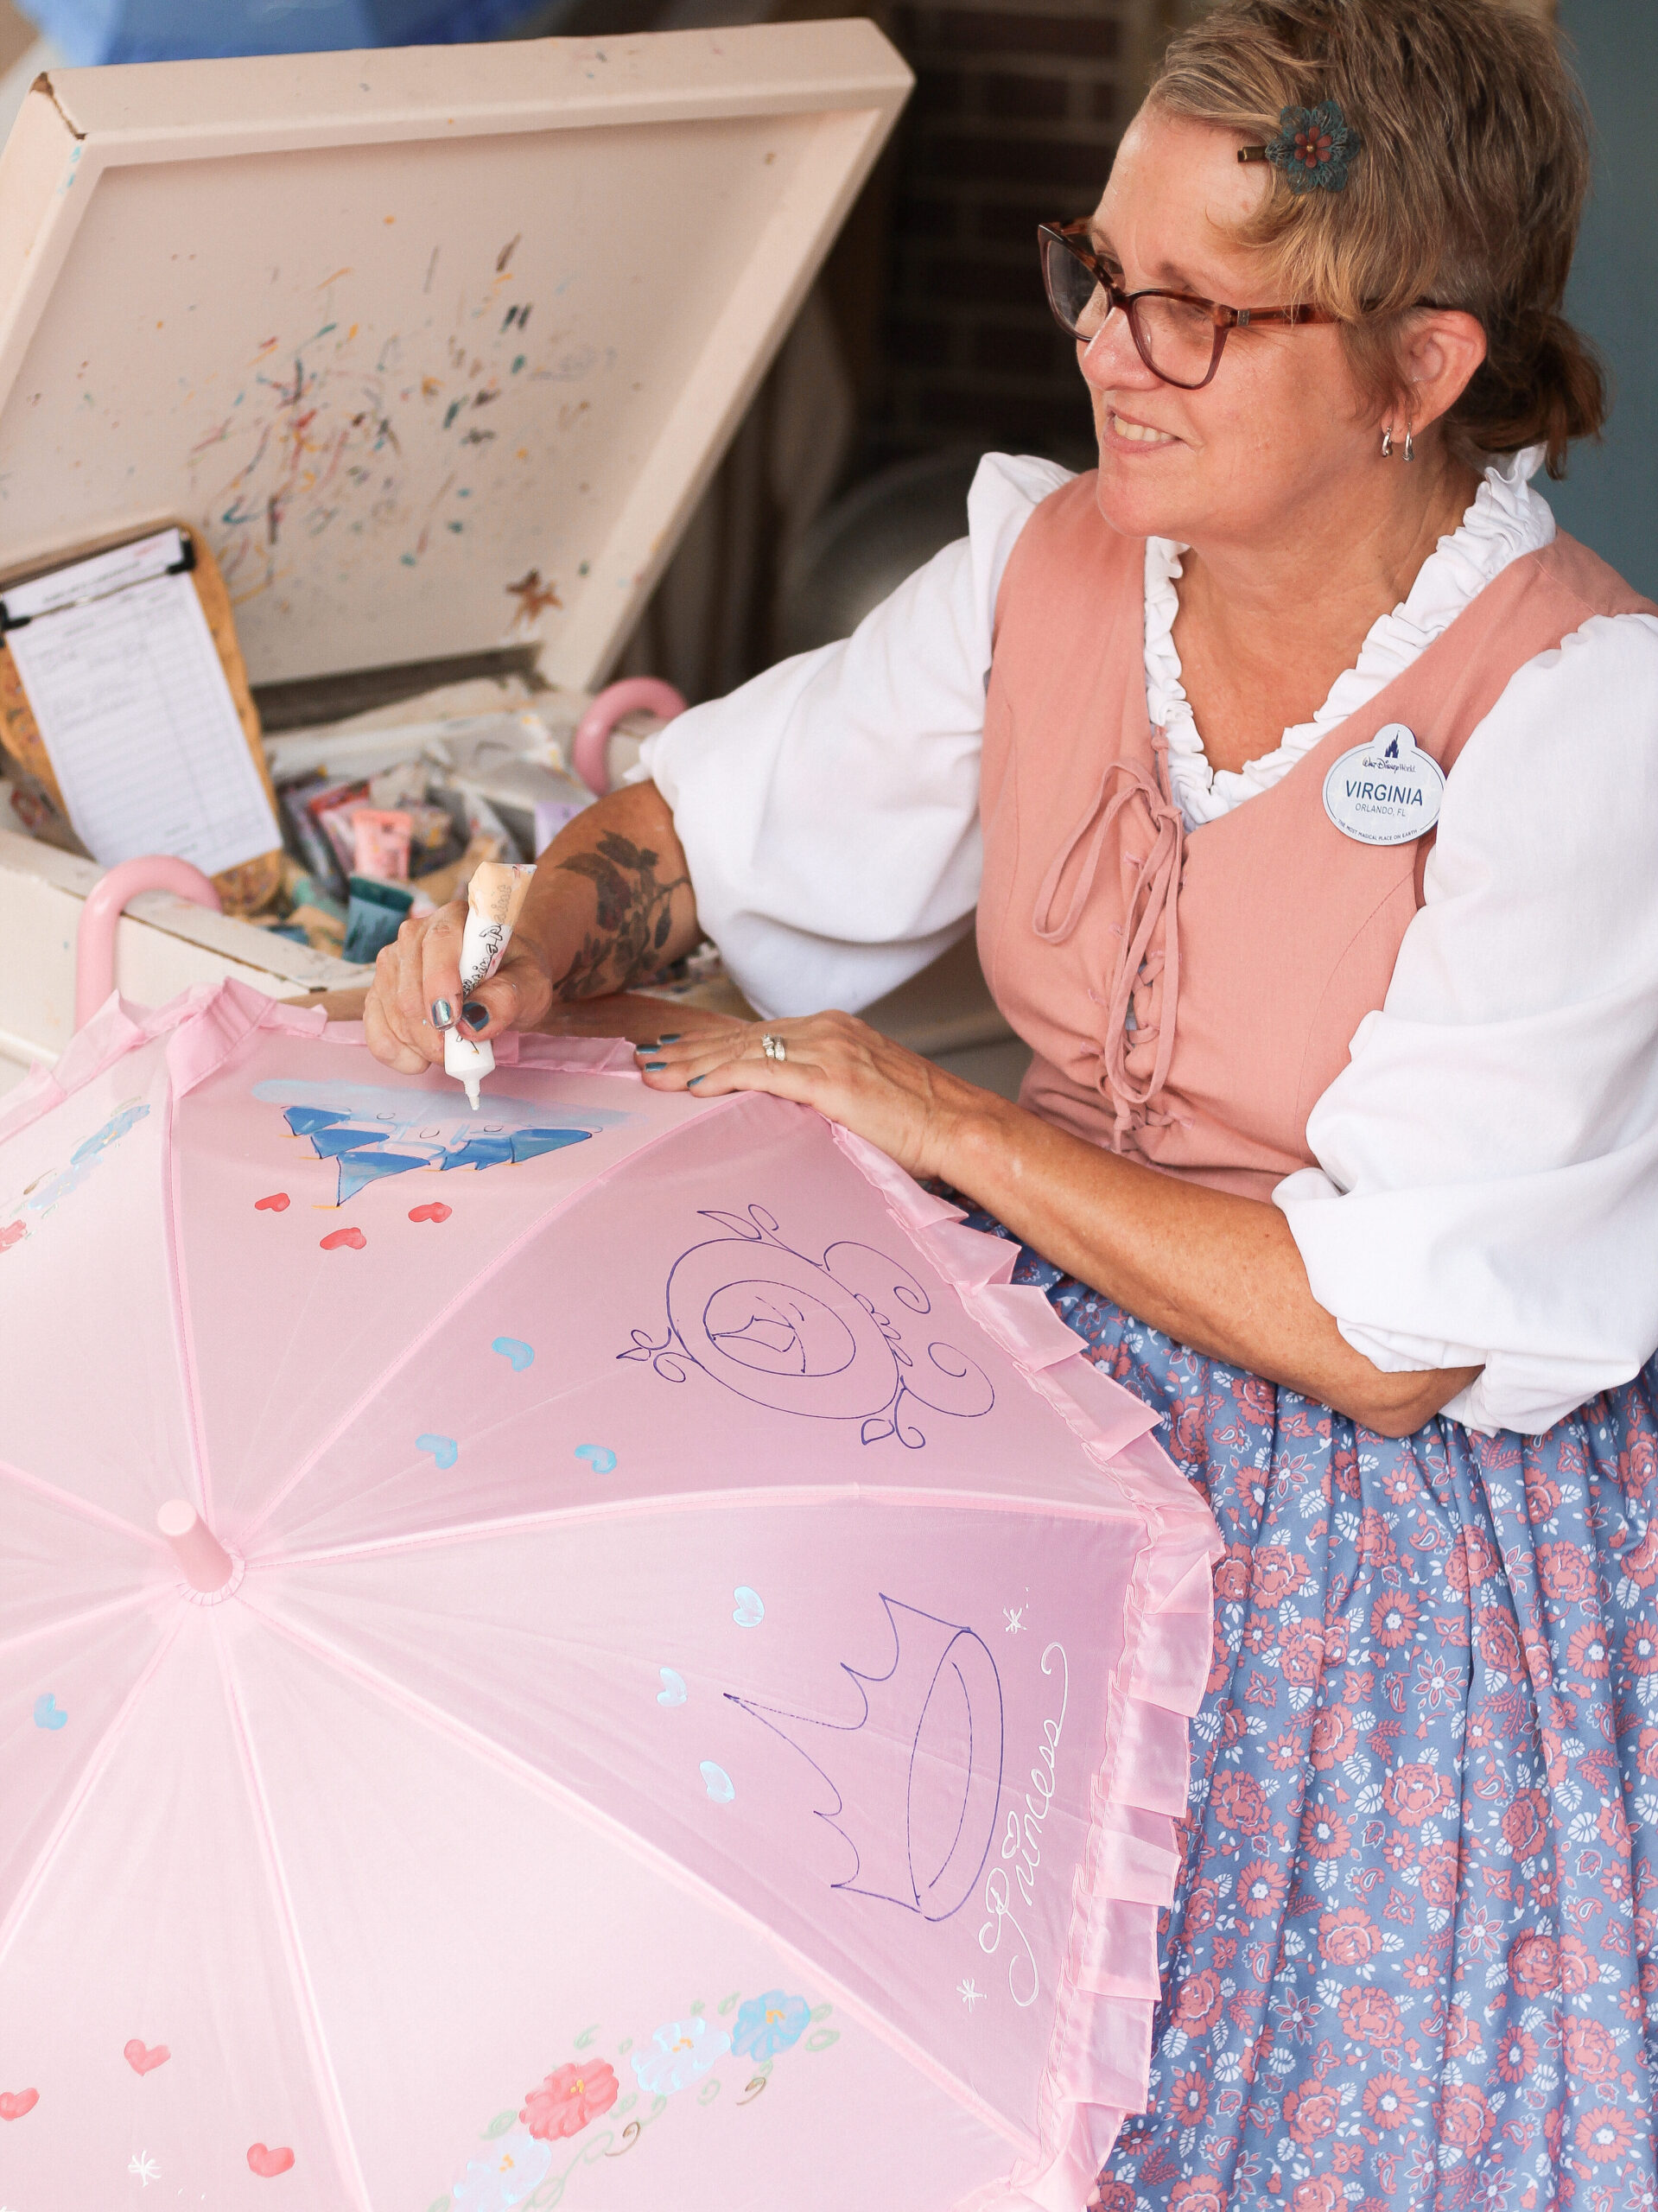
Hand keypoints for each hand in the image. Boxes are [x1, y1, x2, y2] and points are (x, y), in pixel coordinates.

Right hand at [362, 899, 555, 1073]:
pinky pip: (374, 1028)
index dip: (440, 982)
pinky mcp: (380, 991)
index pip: (439, 942)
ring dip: (419, 1044)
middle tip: (458, 1051)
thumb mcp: (530, 986)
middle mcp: (415, 934)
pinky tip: (419, 1059)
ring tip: (449, 1051)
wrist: (500, 979)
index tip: (452, 1020)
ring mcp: (392, 963)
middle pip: (409, 988)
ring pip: (391, 1012)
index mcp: (456, 919)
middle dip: (433, 1032)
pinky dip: (396, 1052)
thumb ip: (508, 999)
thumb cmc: (515, 976)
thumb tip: (472, 1021)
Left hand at [633, 1011, 1000, 1181]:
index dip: (709, 1043)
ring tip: (653, 1075)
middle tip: (644, 1062)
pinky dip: (725, 1077)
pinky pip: (765, 1072)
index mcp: (832, 1031)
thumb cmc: (917, 1123)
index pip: (755, 1033)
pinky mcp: (831, 1079)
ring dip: (692, 1064)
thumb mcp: (862, 1096)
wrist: (959, 1126)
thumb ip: (821, 1092)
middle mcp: (826, 1031)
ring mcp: (828, 1051)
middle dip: (687, 1050)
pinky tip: (694, 1087)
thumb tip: (783, 1114)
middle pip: (740, 1037)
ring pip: (743, 1051)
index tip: (672, 1052)